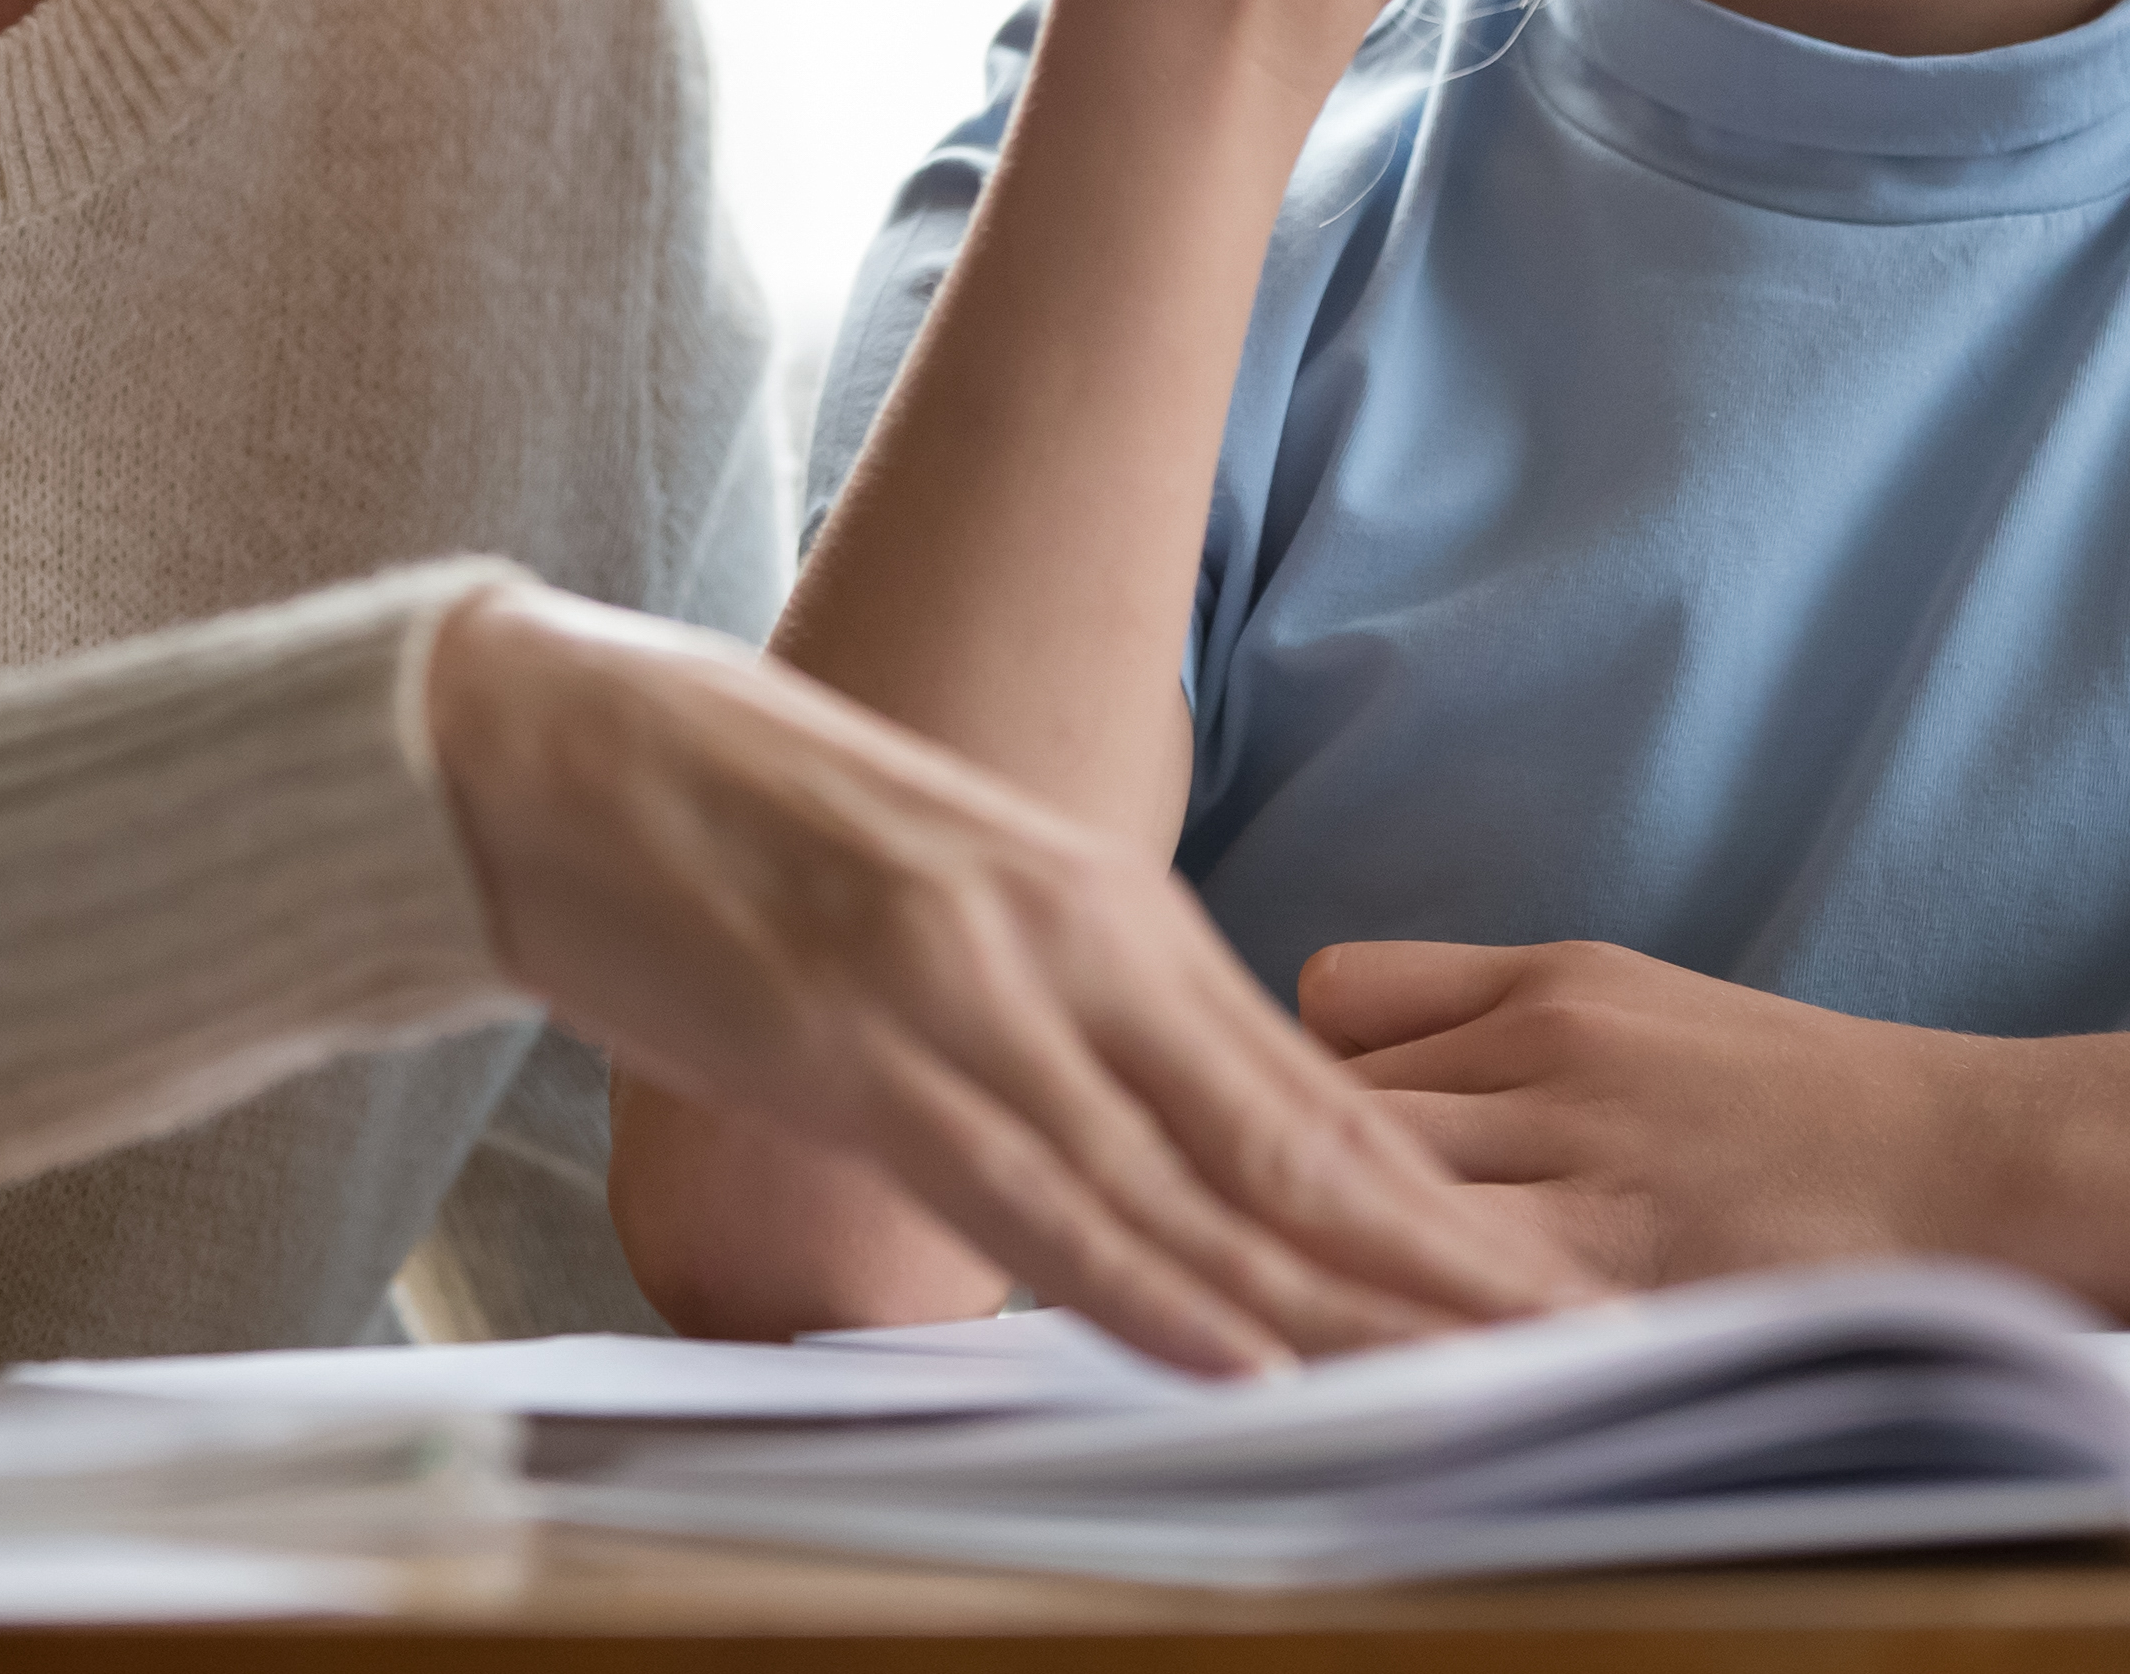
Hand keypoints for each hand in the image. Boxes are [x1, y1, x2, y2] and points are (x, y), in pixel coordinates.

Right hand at [426, 581, 1580, 1370]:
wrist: (538, 744)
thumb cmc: (716, 831)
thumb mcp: (927, 916)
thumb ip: (1039, 1015)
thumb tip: (1116, 1136)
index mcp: (1094, 911)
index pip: (1305, 1093)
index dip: (1436, 1206)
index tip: (1550, 1289)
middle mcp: (1066, 944)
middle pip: (1295, 1142)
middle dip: (1448, 1267)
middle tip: (1592, 1354)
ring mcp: (969, 990)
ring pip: (1193, 1185)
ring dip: (1342, 1305)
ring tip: (1479, 1384)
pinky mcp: (859, 1040)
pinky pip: (1030, 1193)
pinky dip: (1145, 1288)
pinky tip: (1238, 1359)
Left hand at [1299, 938, 1992, 1291]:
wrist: (1980, 1171)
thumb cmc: (1809, 1111)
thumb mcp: (1643, 1009)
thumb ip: (1497, 1025)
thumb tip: (1341, 1056)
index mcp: (1557, 983)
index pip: (1337, 1003)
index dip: (1301, 1072)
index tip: (1307, 1131)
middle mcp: (1555, 1053)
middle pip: (1325, 1097)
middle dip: (1290, 1167)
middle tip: (1282, 1233)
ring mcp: (1585, 1164)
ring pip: (1366, 1191)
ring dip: (1330, 1251)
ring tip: (1315, 1304)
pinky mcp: (1616, 1272)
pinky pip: (1448, 1293)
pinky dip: (1401, 1322)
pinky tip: (1391, 1358)